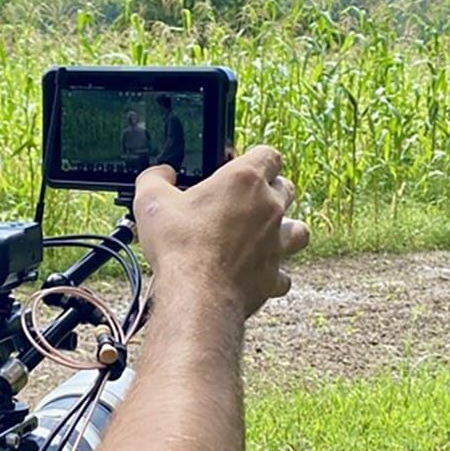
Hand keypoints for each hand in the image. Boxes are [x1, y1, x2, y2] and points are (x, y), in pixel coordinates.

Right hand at [133, 146, 309, 316]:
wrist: (196, 295)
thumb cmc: (178, 245)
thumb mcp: (151, 201)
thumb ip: (155, 178)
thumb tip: (161, 173)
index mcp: (244, 180)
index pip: (268, 155)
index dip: (256, 159)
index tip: (239, 168)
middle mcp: (269, 208)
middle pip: (286, 188)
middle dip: (270, 192)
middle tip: (243, 202)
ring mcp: (277, 243)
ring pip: (299, 230)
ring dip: (285, 230)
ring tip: (263, 236)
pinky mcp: (274, 276)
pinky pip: (284, 274)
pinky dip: (273, 274)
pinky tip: (255, 274)